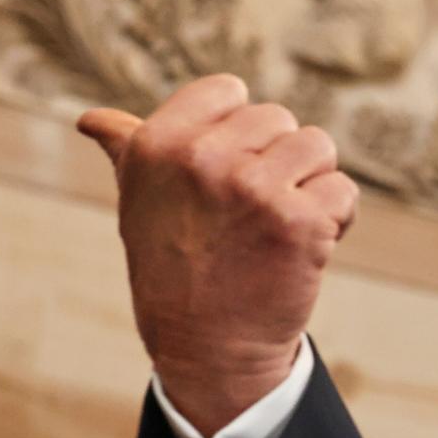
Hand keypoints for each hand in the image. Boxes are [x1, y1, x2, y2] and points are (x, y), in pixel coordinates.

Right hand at [78, 74, 358, 437]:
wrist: (207, 347)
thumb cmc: (173, 267)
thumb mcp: (138, 202)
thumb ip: (128, 151)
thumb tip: (94, 120)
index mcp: (158, 144)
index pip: (228, 91)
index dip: (242, 133)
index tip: (226, 175)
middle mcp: (202, 159)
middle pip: (280, 119)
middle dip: (280, 162)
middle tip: (253, 214)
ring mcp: (254, 188)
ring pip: (319, 147)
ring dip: (312, 185)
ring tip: (280, 226)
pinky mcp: (301, 222)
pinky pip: (343, 190)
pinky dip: (337, 219)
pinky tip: (305, 248)